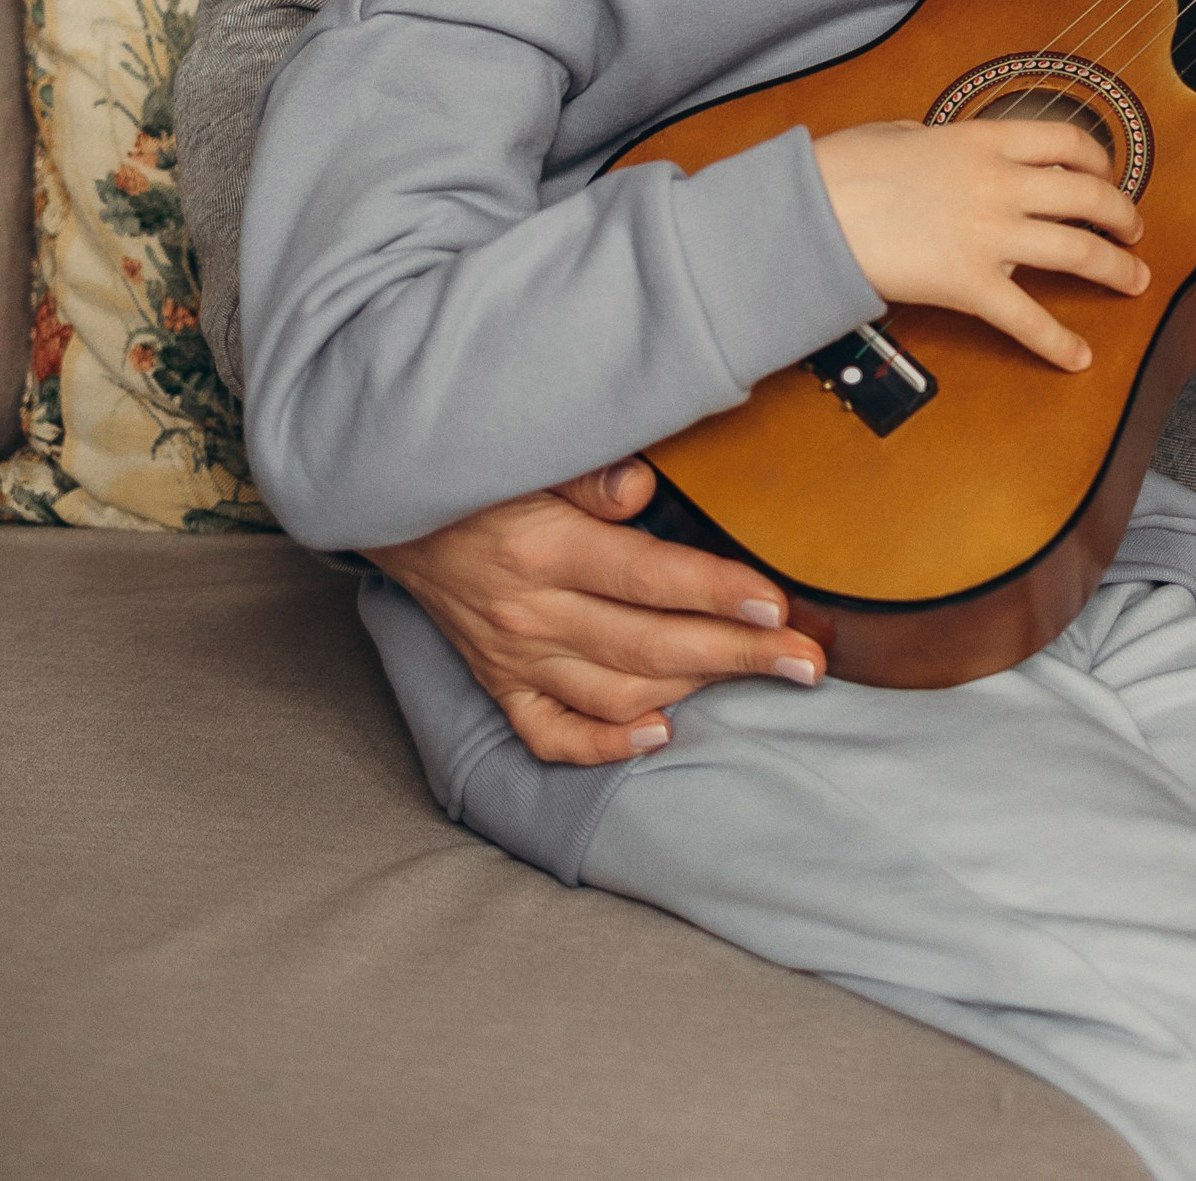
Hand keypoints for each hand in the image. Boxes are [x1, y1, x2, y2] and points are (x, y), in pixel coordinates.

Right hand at [364, 465, 827, 765]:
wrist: (391, 501)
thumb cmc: (478, 466)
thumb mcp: (527, 451)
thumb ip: (587, 472)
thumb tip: (641, 486)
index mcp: (542, 548)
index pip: (648, 578)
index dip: (717, 593)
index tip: (777, 605)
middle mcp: (529, 613)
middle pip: (650, 647)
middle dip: (737, 655)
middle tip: (805, 660)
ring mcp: (512, 658)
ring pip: (617, 694)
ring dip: (693, 691)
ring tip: (755, 672)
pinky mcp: (498, 683)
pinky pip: (552, 733)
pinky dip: (606, 744)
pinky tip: (660, 733)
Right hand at [815, 118, 1148, 371]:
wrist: (814, 210)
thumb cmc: (844, 169)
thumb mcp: (896, 132)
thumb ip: (930, 139)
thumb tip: (930, 144)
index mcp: (984, 140)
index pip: (1067, 140)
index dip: (1100, 159)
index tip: (1108, 174)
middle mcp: (1000, 183)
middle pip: (1088, 196)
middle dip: (1122, 216)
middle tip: (1133, 232)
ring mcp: (990, 234)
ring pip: (1077, 252)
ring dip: (1115, 269)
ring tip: (1134, 281)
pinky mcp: (970, 283)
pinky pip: (1028, 318)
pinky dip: (1058, 341)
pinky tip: (1078, 356)